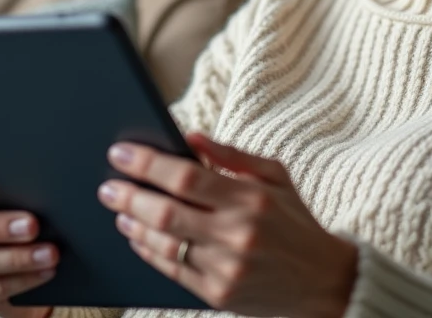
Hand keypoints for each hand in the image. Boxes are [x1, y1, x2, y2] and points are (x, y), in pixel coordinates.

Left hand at [97, 133, 357, 317]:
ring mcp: (226, 268)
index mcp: (251, 198)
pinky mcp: (218, 294)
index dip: (147, 164)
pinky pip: (171, 270)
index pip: (186, 177)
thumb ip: (232, 154)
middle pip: (165, 212)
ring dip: (134, 224)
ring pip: (163, 244)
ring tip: (120, 209)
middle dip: (128, 195)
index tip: (121, 152)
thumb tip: (189, 136)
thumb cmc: (295, 222)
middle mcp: (237, 234)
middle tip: (107, 185)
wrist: (324, 282)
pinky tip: (138, 235)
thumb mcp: (275, 176)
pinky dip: (148, 251)